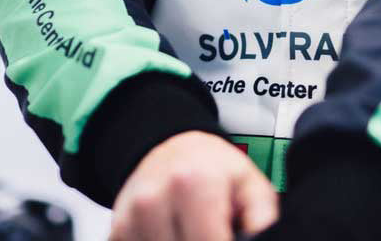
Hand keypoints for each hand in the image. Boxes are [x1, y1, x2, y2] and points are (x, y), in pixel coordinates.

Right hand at [110, 131, 278, 240]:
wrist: (169, 147)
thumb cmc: (212, 168)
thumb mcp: (247, 182)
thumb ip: (262, 216)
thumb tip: (264, 238)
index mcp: (193, 184)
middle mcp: (155, 199)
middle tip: (214, 231)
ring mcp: (131, 218)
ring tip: (195, 231)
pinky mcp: (115, 232)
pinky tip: (175, 235)